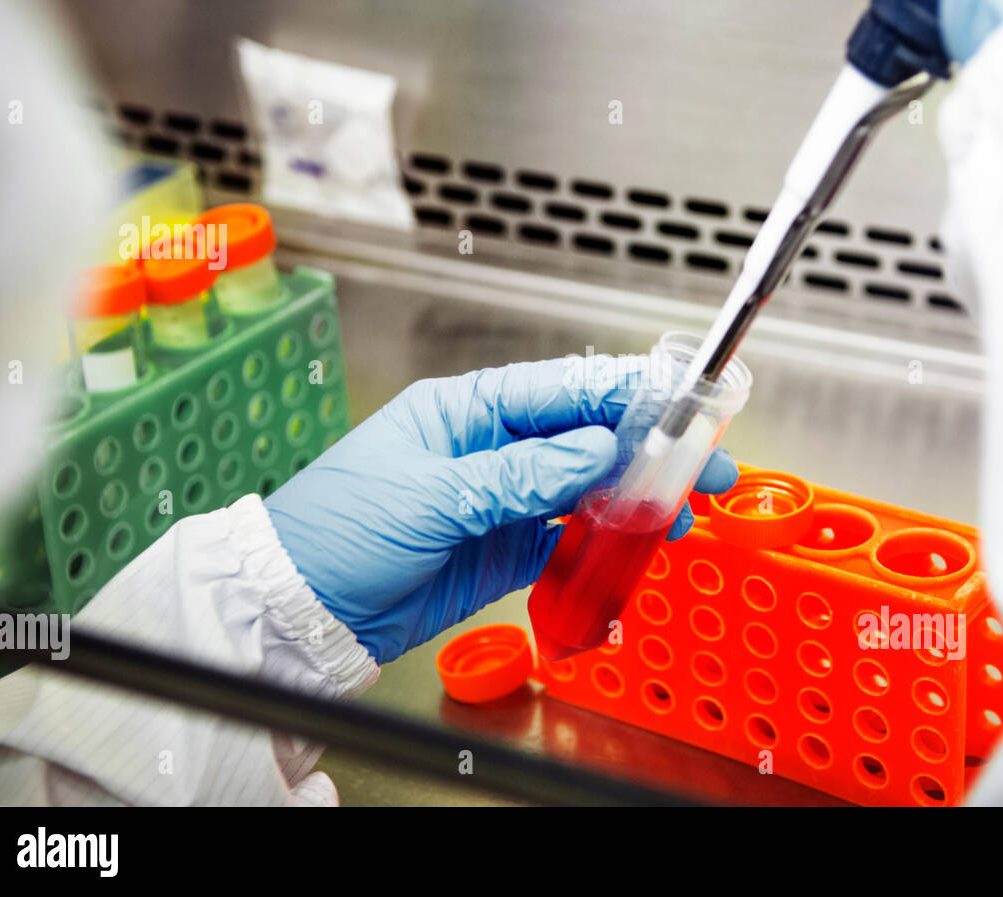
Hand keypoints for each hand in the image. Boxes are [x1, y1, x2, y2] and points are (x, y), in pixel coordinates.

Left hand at [265, 356, 736, 663]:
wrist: (298, 611)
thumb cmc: (337, 531)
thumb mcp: (430, 496)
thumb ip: (517, 476)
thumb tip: (593, 451)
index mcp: (466, 412)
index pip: (559, 390)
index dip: (622, 393)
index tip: (676, 401)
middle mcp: (489, 449)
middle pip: (584, 440)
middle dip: (646, 450)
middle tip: (705, 464)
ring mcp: (498, 501)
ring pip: (584, 490)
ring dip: (633, 499)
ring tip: (682, 512)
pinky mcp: (501, 550)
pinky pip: (565, 540)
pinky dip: (600, 543)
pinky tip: (635, 544)